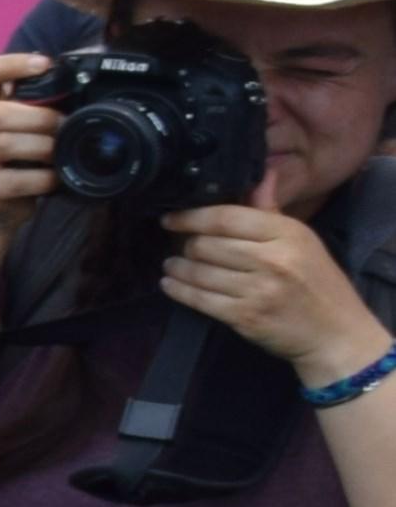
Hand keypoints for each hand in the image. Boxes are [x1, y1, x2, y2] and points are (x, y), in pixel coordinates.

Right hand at [0, 58, 59, 241]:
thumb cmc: (9, 162)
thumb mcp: (15, 129)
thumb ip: (32, 108)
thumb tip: (76, 86)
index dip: (12, 64)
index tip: (44, 64)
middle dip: (40, 118)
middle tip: (64, 126)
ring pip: (6, 144)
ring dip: (43, 147)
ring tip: (60, 152)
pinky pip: (16, 179)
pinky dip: (43, 178)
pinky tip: (54, 178)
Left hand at [159, 198, 392, 383]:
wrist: (335, 332)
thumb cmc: (317, 282)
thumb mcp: (302, 240)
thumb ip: (272, 210)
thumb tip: (260, 174)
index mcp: (287, 234)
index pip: (226, 217)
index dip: (191, 217)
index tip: (171, 217)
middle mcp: (272, 259)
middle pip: (207, 244)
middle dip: (185, 244)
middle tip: (178, 245)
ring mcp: (257, 290)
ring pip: (199, 272)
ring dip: (178, 267)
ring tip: (171, 264)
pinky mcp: (245, 316)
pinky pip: (199, 299)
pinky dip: (179, 290)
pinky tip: (170, 283)